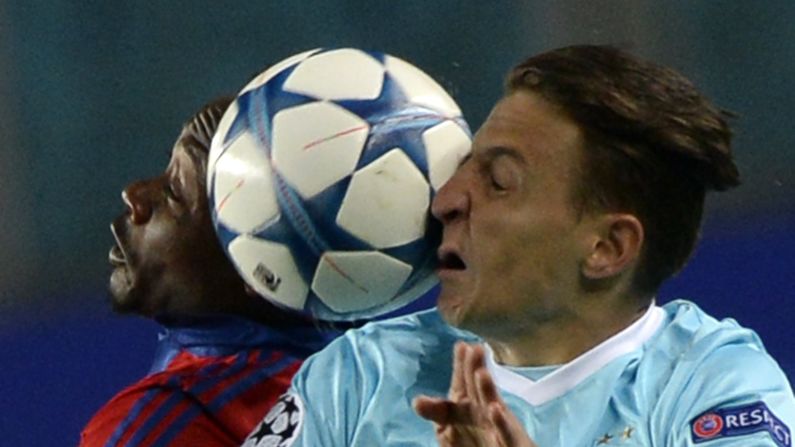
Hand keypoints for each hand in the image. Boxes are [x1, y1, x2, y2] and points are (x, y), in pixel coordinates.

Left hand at [413, 342, 537, 446]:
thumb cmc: (472, 441)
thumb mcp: (448, 427)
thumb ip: (436, 412)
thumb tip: (417, 401)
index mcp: (467, 405)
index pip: (463, 382)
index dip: (462, 365)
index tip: (461, 346)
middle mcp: (483, 411)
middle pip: (477, 388)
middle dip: (476, 369)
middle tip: (476, 348)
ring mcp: (497, 426)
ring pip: (492, 405)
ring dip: (488, 390)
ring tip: (482, 373)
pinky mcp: (509, 441)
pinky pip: (505, 432)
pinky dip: (501, 422)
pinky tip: (495, 409)